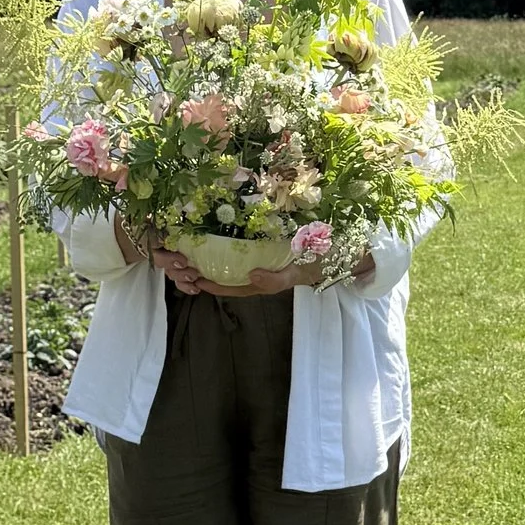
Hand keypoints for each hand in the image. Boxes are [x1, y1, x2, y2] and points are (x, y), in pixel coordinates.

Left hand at [151, 246, 376, 298]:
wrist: (342, 248)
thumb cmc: (319, 261)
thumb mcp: (299, 271)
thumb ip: (277, 279)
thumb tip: (251, 276)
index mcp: (264, 281)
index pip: (233, 288)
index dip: (211, 285)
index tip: (191, 278)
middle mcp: (260, 272)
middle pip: (227, 277)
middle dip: (204, 272)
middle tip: (182, 261)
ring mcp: (263, 261)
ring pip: (231, 266)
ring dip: (211, 260)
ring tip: (190, 250)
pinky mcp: (267, 250)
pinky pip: (242, 253)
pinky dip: (226, 249)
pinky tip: (215, 237)